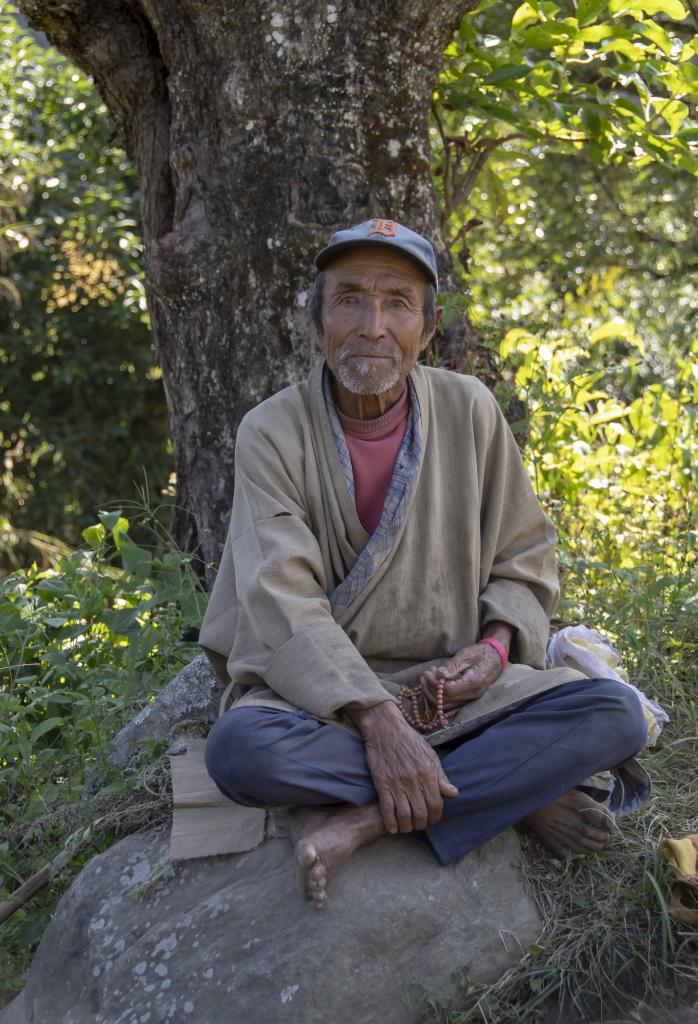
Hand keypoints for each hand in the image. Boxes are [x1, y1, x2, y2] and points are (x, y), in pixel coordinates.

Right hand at [345, 702, 457, 832]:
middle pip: (420, 813)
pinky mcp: (381, 784)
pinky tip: (393, 828)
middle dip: (422, 824)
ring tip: (408, 826)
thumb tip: (453, 793)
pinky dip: (390, 822)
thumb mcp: (430, 755)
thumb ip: (441, 776)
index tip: (433, 819)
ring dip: (407, 826)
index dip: (436, 816)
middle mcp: (413, 780)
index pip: (435, 804)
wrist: (385, 728)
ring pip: (404, 815)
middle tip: (420, 824)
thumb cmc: (409, 740)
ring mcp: (396, 783)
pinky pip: (386, 809)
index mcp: (427, 773)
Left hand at [420, 642, 502, 710]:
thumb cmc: (481, 652)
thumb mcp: (466, 654)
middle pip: (446, 701)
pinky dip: (440, 696)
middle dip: (431, 689)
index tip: (428, 672)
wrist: (496, 656)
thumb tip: (439, 675)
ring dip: (433, 694)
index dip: (434, 684)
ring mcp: (471, 698)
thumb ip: (452, 666)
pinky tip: (435, 684)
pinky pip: (451, 702)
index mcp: (473, 682)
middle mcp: (473, 694)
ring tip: (427, 678)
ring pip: (447, 705)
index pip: (449, 691)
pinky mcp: (469, 697)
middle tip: (425, 674)